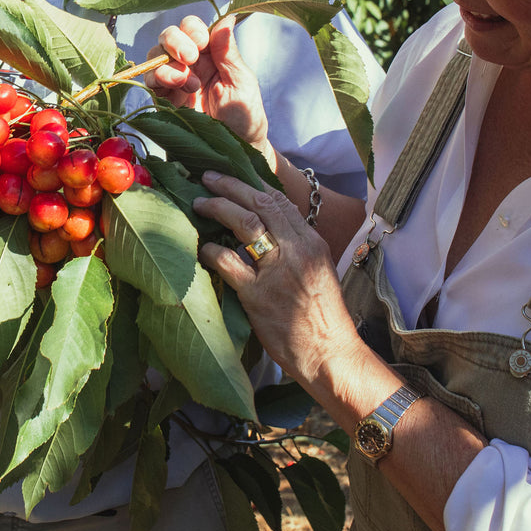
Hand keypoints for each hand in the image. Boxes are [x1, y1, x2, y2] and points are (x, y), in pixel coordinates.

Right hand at [145, 14, 269, 154]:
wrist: (233, 153)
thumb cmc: (245, 118)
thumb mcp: (241, 83)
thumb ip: (228, 52)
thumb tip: (227, 16)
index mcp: (211, 53)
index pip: (192, 27)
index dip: (192, 29)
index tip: (201, 42)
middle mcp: (190, 63)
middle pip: (169, 36)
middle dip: (175, 43)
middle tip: (190, 60)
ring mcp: (174, 81)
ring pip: (155, 57)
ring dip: (167, 65)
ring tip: (188, 84)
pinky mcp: (163, 100)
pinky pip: (149, 81)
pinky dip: (156, 80)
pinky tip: (176, 92)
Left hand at [194, 170, 362, 386]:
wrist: (330, 354)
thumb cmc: (322, 316)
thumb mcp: (318, 271)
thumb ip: (295, 247)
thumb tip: (265, 229)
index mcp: (311, 243)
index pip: (280, 201)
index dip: (252, 184)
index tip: (233, 176)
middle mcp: (296, 251)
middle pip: (260, 204)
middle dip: (230, 186)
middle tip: (207, 177)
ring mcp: (277, 271)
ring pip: (244, 223)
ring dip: (218, 207)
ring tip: (199, 204)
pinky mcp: (258, 295)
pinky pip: (228, 262)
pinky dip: (211, 250)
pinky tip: (202, 248)